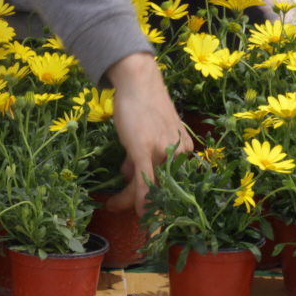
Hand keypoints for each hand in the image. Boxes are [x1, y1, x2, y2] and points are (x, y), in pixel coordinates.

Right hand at [105, 52, 192, 216]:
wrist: (139, 82)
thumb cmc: (141, 104)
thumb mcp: (146, 133)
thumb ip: (141, 155)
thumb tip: (129, 173)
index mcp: (182, 151)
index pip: (169, 182)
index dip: (159, 200)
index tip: (149, 213)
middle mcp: (177, 154)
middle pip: (159, 187)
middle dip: (142, 205)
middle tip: (123, 209)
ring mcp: (161, 152)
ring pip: (148, 186)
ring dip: (130, 201)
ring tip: (113, 205)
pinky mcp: (144, 149)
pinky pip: (144, 181)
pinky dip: (140, 199)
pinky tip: (135, 211)